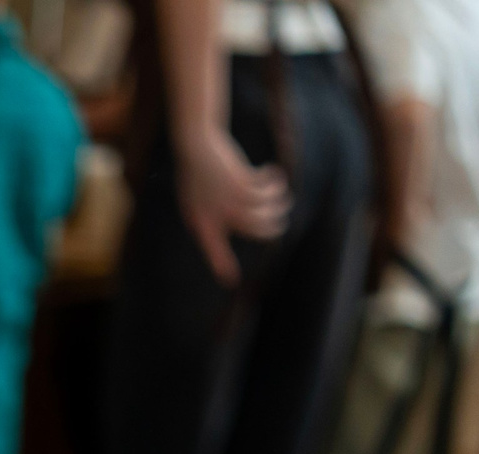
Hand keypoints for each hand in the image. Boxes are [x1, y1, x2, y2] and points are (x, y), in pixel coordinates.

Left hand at [175, 130, 288, 283]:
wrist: (196, 146)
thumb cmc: (197, 173)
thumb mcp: (197, 199)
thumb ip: (211, 216)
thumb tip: (234, 226)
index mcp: (202, 221)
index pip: (211, 248)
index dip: (221, 264)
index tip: (230, 281)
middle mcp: (216, 214)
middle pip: (256, 230)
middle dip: (274, 226)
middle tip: (281, 219)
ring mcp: (228, 199)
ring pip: (265, 211)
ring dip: (279, 202)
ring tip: (282, 196)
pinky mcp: (240, 181)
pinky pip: (267, 189)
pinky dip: (275, 181)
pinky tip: (273, 173)